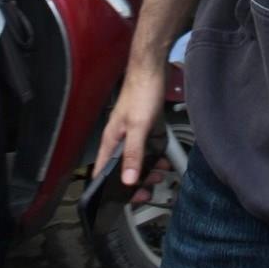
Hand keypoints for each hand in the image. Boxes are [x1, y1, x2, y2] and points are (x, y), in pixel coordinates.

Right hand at [94, 65, 165, 195]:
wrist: (153, 68)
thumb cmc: (141, 90)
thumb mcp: (138, 126)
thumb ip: (132, 153)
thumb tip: (127, 180)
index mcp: (111, 139)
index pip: (103, 171)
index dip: (109, 188)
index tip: (124, 200)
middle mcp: (120, 137)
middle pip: (122, 168)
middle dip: (135, 182)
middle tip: (148, 191)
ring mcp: (133, 132)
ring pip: (137, 159)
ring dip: (148, 170)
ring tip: (160, 175)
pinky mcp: (146, 126)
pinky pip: (149, 148)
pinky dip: (157, 156)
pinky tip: (165, 160)